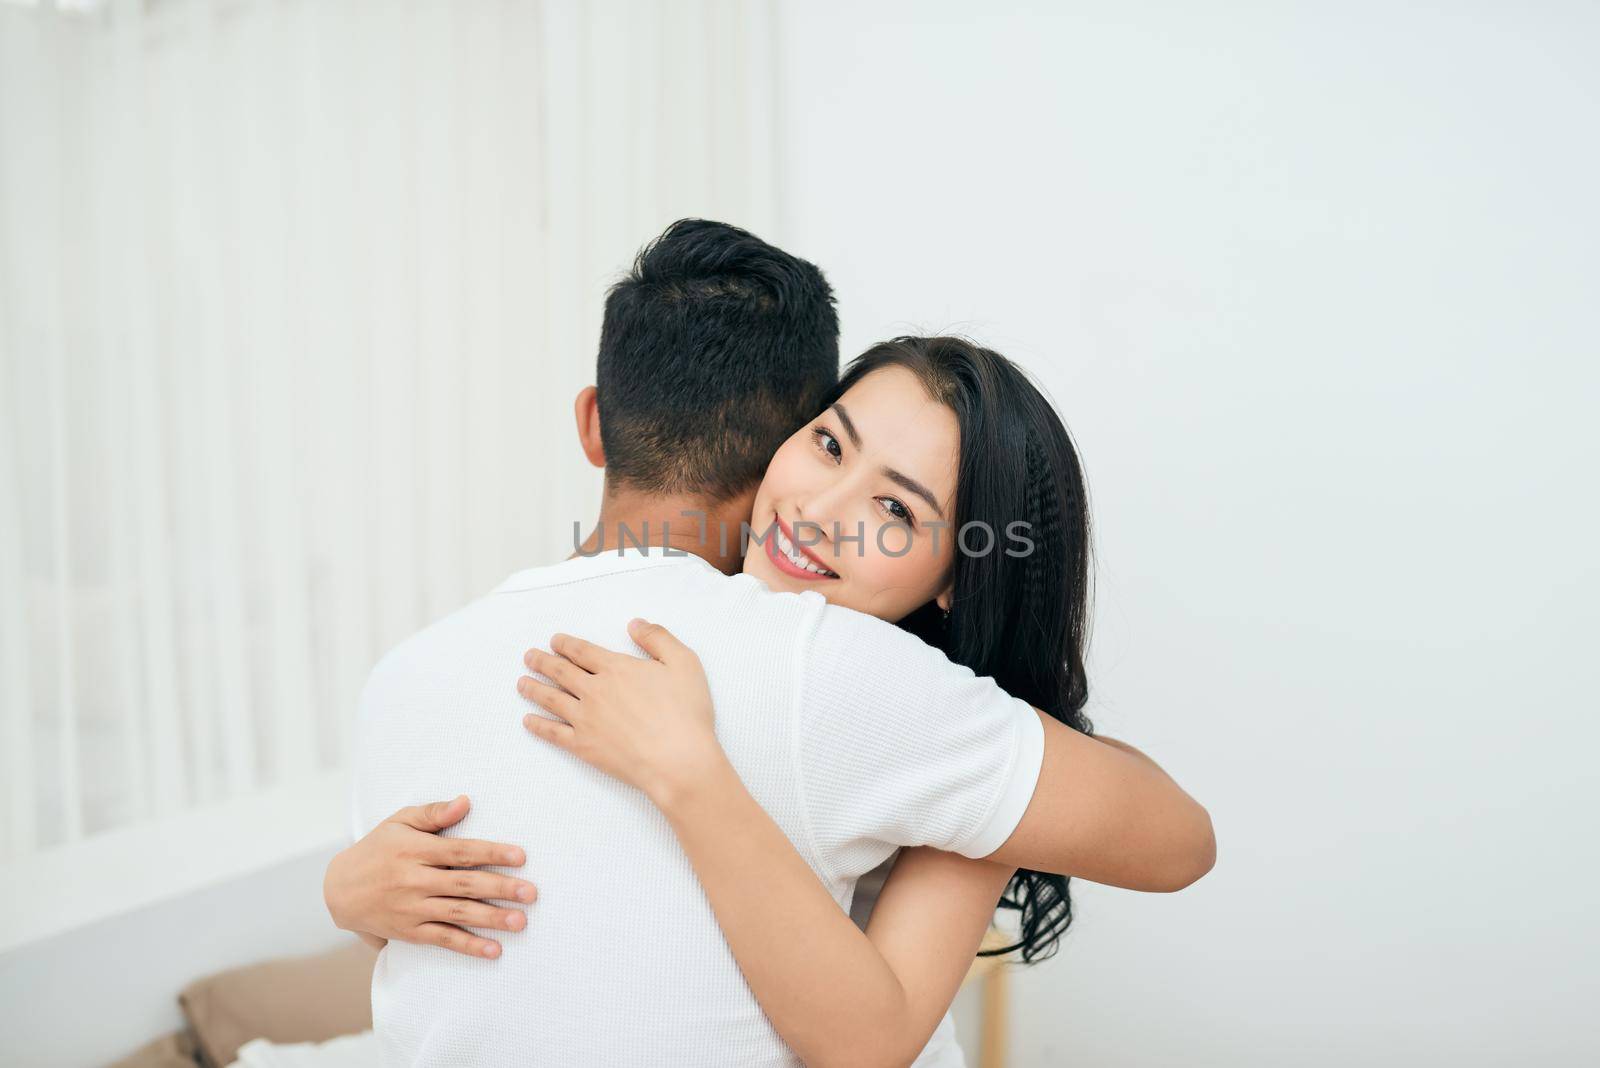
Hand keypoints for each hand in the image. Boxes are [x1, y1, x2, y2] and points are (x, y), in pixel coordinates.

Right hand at [324, 795, 537, 959]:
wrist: (338, 889)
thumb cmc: (377, 848)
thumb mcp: (399, 822)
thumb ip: (433, 813)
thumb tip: (466, 802)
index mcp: (415, 850)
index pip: (460, 851)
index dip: (491, 853)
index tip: (521, 856)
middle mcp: (414, 880)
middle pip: (464, 884)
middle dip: (500, 888)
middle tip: (531, 893)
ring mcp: (411, 908)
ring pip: (457, 913)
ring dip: (491, 919)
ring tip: (520, 922)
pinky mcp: (409, 931)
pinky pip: (442, 939)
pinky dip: (468, 946)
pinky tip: (494, 950)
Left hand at [517, 618, 728, 806]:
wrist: (678, 760)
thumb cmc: (686, 713)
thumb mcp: (684, 662)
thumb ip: (657, 638)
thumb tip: (634, 624)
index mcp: (616, 668)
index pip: (583, 651)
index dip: (566, 644)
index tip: (554, 641)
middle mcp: (595, 691)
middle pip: (561, 671)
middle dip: (542, 662)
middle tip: (529, 656)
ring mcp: (585, 719)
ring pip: (551, 699)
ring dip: (534, 689)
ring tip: (521, 683)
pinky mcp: (584, 746)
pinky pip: (553, 733)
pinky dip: (538, 726)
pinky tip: (528, 721)